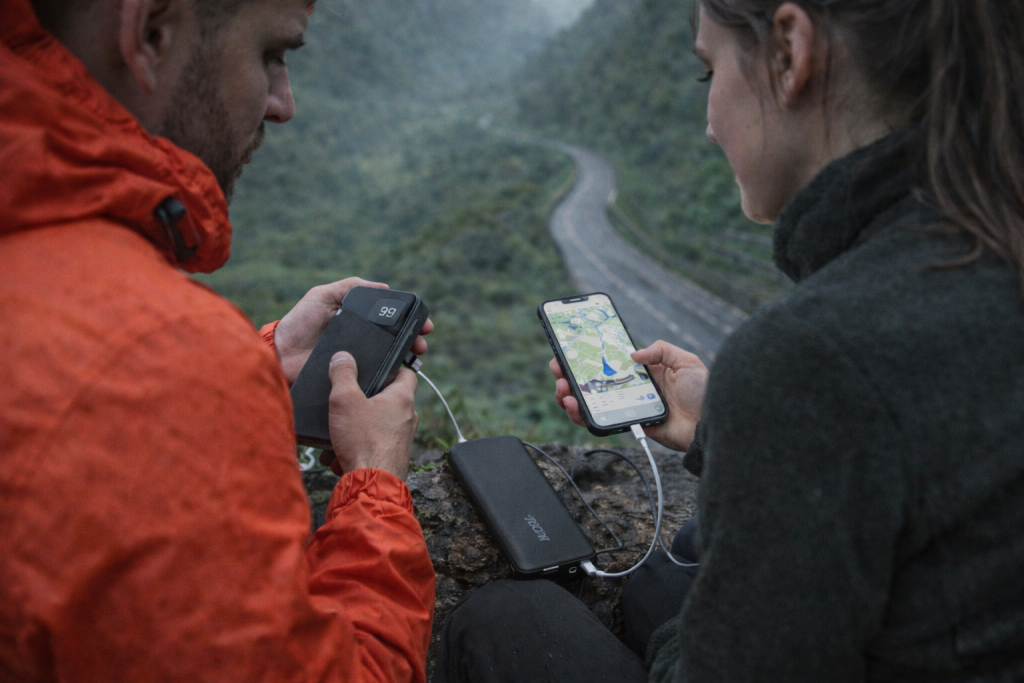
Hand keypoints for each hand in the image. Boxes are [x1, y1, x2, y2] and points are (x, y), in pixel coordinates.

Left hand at [274, 278, 433, 384]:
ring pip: (389, 360)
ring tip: (415, 358)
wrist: (280, 354)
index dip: (410, 321)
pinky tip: (396, 374)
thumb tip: (384, 287)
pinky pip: (373, 378)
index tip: (424, 324)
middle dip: (414, 342)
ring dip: (406, 360)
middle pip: (396, 341)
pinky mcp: (352, 379)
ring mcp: (358, 361)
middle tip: (422, 345)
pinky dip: (387, 377)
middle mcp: (362, 341)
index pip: (391, 320)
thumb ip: (350, 287)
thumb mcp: (323, 296)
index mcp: (358, 321)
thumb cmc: (300, 322)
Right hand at [323, 351, 418, 478]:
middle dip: (363, 402)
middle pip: (386, 400)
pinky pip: (371, 446)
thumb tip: (343, 357)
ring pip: (375, 426)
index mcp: (402, 398)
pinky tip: (338, 456)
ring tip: (336, 436)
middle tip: (345, 404)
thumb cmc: (363, 441)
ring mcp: (401, 439)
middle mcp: (407, 418)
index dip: (392, 366)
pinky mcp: (392, 457)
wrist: (372, 485)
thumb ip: (342, 374)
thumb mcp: (345, 400)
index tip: (377, 366)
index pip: (406, 372)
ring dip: (354, 430)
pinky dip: (355, 449)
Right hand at [550, 340, 708, 451]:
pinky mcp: (627, 424)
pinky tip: (574, 406)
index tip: (570, 349)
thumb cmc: (703, 393)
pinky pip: (599, 421)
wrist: (710, 425)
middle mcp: (632, 387)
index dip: (589, 356)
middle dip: (570, 374)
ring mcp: (627, 406)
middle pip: (593, 380)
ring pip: (590, 402)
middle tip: (557, 369)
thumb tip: (631, 353)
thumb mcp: (686, 361)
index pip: (610, 360)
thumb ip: (660, 350)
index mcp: (644, 370)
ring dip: (570, 395)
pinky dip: (581, 416)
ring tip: (563, 390)